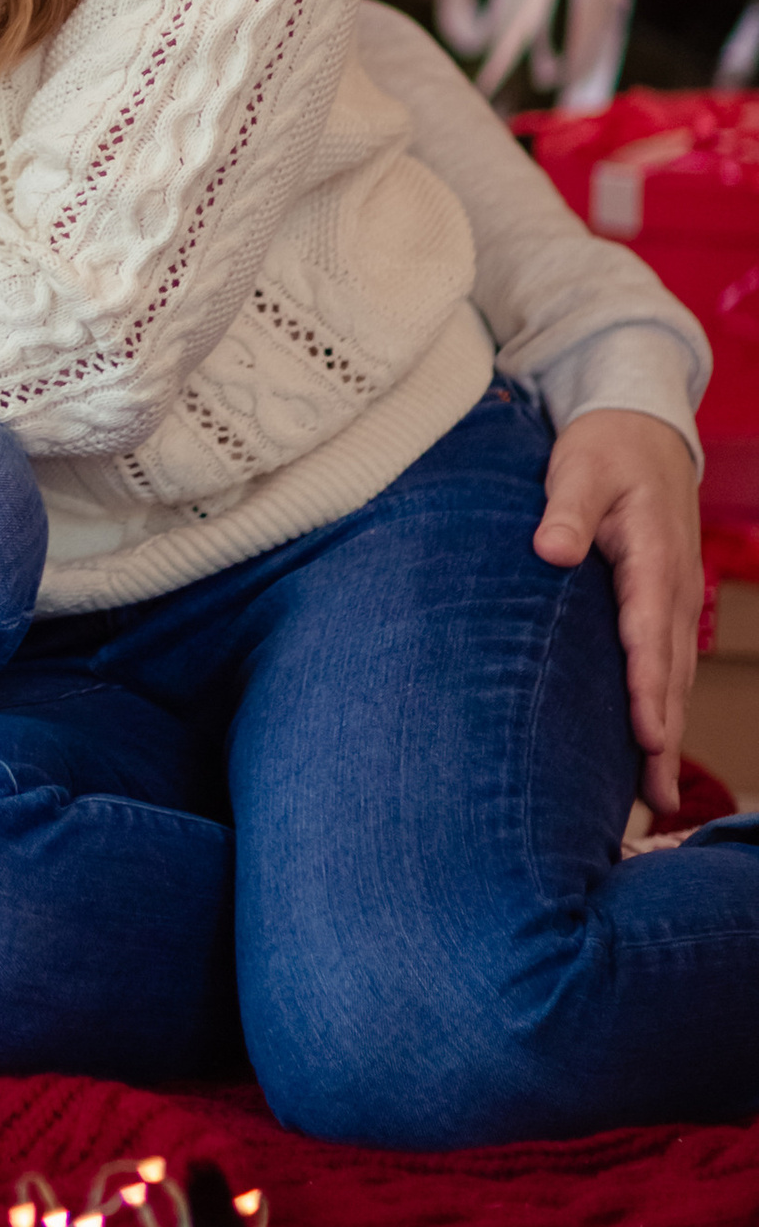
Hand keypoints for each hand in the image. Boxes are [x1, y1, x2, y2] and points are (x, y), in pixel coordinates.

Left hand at [531, 408, 703, 822]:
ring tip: (656, 796)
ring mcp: (674, 599)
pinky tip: (652, 747)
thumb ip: (566, 508)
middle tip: (654, 798)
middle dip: (663, 735)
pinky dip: (664, 706)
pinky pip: (668, 664)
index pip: (649, 632)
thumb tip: (551, 550)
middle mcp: (673, 588)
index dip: (647, 686)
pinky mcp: (664, 604)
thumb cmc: (606, 448)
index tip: (645, 733)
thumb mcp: (581, 466)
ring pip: (674, 676)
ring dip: (667, 732)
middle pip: (670, 672)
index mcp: (654, 558)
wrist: (643, 428)